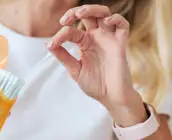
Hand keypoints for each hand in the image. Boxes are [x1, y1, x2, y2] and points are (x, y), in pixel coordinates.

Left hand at [48, 5, 145, 123]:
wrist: (111, 98)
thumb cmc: (95, 85)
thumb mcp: (75, 70)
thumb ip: (63, 57)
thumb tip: (48, 44)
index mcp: (85, 44)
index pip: (72, 31)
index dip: (61, 34)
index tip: (53, 44)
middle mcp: (97, 38)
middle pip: (89, 15)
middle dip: (77, 11)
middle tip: (67, 18)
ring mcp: (109, 39)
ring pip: (104, 14)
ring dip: (93, 9)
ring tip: (81, 13)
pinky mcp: (120, 44)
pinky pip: (123, 25)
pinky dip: (116, 19)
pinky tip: (106, 21)